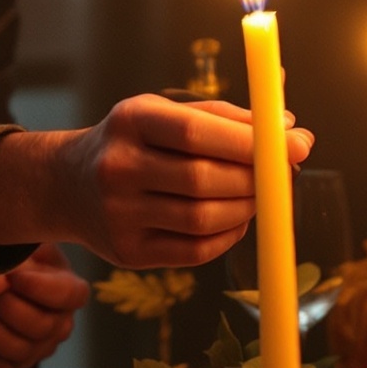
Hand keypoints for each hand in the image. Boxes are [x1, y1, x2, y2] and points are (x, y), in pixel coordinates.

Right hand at [0, 97, 314, 267]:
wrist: (68, 184)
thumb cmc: (136, 142)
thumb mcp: (167, 113)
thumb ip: (228, 118)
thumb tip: (293, 130)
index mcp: (130, 119)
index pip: (197, 132)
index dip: (254, 141)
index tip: (299, 144)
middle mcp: (117, 167)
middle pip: (204, 179)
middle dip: (258, 179)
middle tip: (286, 175)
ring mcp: (118, 214)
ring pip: (203, 219)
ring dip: (247, 209)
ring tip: (260, 196)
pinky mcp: (126, 254)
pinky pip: (195, 251)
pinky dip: (229, 236)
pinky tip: (236, 221)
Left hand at [0, 241, 89, 367]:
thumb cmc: (9, 263)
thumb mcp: (15, 247)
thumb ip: (8, 258)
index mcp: (68, 291)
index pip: (69, 296)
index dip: (40, 288)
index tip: (13, 276)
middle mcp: (57, 327)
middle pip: (40, 327)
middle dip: (5, 305)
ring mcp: (32, 351)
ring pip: (13, 349)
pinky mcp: (5, 367)